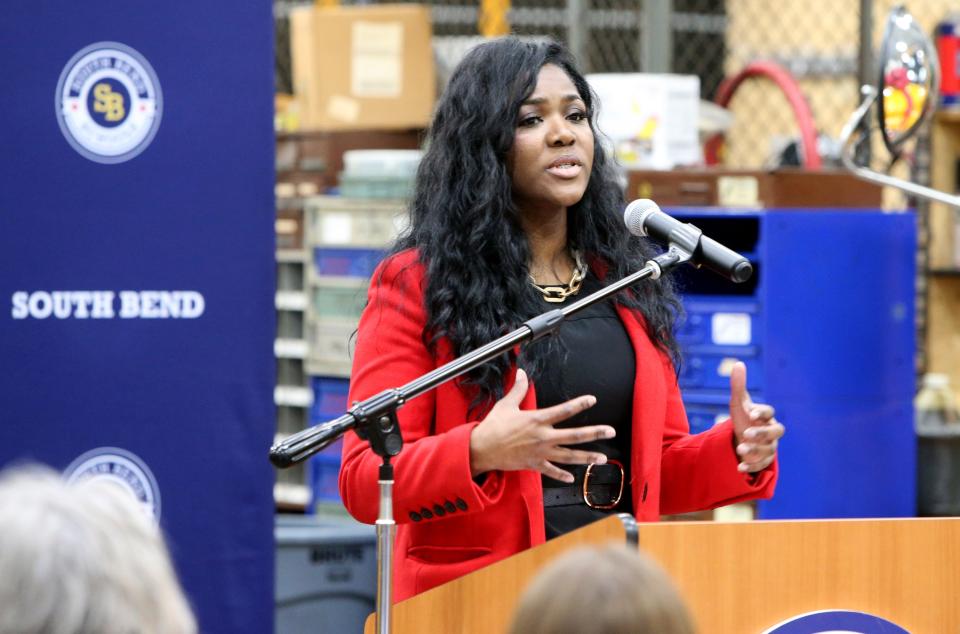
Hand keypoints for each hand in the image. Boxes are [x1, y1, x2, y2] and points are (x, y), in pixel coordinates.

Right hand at [469, 369, 613, 482]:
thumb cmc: (493, 426)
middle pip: (574, 435)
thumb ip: (517, 389)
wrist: (481, 449)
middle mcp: (543, 436)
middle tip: (610, 431)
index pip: (563, 410)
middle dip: (594, 433)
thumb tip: (521, 372)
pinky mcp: (534, 464)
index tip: (592, 400)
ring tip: (601, 458)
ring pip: (569, 456)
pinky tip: (572, 478)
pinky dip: (562, 475)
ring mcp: (540, 452)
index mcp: (537, 419)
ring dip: (586, 457)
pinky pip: (551, 471)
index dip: (579, 404)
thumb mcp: (505, 404)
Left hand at [729, 361, 783, 472]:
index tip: (751, 413)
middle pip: (776, 432)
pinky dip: (751, 466)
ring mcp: (770, 447)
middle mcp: (772, 432)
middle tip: (747, 433)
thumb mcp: (738, 403)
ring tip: (739, 449)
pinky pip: (761, 465)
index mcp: (767, 417)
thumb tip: (738, 364)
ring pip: (768, 450)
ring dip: (754, 450)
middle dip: (762, 433)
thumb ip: (738, 386)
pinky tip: (739, 468)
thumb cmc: (743, 419)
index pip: (770, 413)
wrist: (742, 438)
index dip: (763, 412)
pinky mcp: (764, 461)